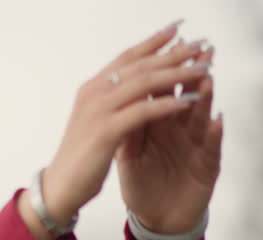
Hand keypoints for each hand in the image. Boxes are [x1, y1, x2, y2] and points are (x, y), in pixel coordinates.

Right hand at [38, 21, 211, 226]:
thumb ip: (112, 102)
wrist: (59, 188)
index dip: (153, 42)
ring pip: (144, 83)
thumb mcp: (95, 121)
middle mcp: (95, 93)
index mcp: (93, 88)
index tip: (178, 29)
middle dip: (173, 53)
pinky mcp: (106, 132)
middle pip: (140, 64)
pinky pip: (143, 112)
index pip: (128, 57)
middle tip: (200, 44)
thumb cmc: (80, 157)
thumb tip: (135, 86)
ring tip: (202, 68)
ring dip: (177, 74)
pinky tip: (187, 101)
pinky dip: (166, 104)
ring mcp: (99, 111)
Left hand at [116, 40, 222, 232]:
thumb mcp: (128, 156)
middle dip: (191, 74)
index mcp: (158, 125)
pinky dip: (214, 134)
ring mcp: (196, 146)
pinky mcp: (207, 166)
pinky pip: (212, 148)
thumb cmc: (143, 186)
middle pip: (187, 97)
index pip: (163, 92)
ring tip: (206, 79)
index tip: (164, 48)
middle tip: (197, 51)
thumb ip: (126, 129)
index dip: (163, 71)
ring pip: (201, 117)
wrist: (156, 221)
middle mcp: (180, 130)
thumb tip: (115, 99)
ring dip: (204, 99)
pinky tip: (217, 120)